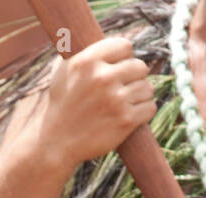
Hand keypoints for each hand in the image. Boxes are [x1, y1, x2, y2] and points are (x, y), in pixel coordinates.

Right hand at [37, 37, 155, 168]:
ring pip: (147, 88)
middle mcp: (102, 78)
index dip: (123, 57)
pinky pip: (150, 107)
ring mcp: (116, 99)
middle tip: (123, 88)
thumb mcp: (63, 72)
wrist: (55, 143)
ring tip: (124, 103)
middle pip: (140, 66)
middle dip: (134, 77)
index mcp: (87, 62)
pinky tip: (130, 115)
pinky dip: (143, 111)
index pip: (125, 46)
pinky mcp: (125, 120)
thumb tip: (107, 45)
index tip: (118, 68)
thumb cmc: (61, 106)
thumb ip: (86, 55)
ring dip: (139, 95)